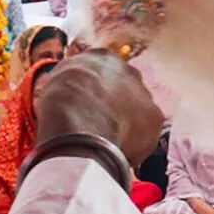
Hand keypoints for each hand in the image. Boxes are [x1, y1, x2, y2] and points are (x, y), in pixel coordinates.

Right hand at [32, 47, 164, 169]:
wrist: (78, 123)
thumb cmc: (60, 104)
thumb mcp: (57, 82)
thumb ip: (72, 83)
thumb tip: (72, 94)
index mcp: (102, 58)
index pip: (103, 75)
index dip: (95, 94)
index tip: (88, 110)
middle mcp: (129, 71)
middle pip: (124, 92)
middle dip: (115, 109)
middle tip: (101, 129)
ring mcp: (145, 93)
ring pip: (137, 114)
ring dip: (127, 128)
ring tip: (108, 145)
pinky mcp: (155, 117)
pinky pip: (146, 135)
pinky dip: (135, 146)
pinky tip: (119, 154)